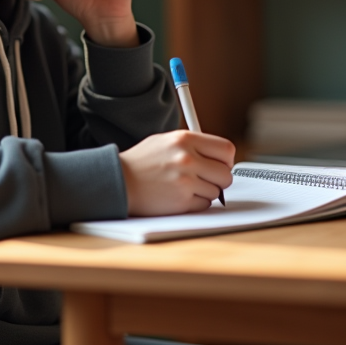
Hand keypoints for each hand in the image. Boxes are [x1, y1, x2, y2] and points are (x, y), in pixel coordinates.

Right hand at [119, 130, 234, 215]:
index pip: (226, 149)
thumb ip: (192, 144)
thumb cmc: (141, 162)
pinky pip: (204, 204)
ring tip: (185, 186)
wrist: (119, 181)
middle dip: (219, 179)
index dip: (226, 160)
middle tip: (206, 179)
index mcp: (185, 139)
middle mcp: (187, 158)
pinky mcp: (181, 201)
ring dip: (205, 192)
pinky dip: (196, 203)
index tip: (220, 165)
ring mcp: (185, 181)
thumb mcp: (165, 141)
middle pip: (226, 174)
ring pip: (216, 191)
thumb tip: (218, 155)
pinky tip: (180, 196)